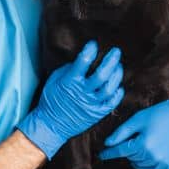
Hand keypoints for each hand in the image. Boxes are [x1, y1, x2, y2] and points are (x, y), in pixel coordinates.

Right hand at [17, 41, 124, 158]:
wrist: (51, 125)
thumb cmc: (51, 100)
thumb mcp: (54, 80)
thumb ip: (69, 69)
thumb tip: (83, 59)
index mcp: (70, 81)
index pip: (83, 61)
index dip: (90, 50)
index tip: (93, 44)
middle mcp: (82, 92)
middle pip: (102, 74)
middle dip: (111, 60)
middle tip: (116, 51)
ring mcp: (91, 104)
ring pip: (110, 88)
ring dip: (116, 75)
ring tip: (118, 66)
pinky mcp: (97, 113)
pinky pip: (112, 102)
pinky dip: (118, 93)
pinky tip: (118, 86)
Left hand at [99, 83, 168, 168]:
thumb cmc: (162, 113)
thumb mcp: (138, 119)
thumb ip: (122, 132)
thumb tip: (108, 144)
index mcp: (142, 145)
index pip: (119, 152)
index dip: (108, 153)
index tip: (101, 154)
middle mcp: (152, 157)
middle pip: (130, 158)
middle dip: (128, 149)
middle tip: (135, 137)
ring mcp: (162, 162)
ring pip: (140, 166)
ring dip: (137, 158)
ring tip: (143, 144)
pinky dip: (147, 165)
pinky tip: (149, 153)